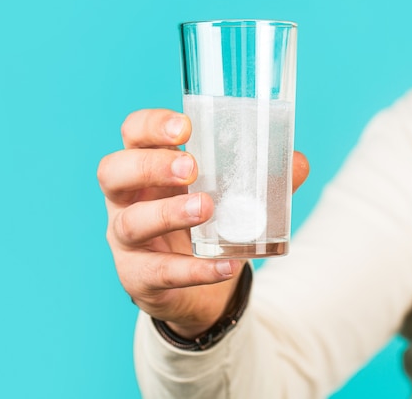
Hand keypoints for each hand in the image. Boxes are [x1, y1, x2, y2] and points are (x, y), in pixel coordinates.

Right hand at [97, 109, 309, 337]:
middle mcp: (127, 199)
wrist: (197, 285)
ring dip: (167, 213)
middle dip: (150, 165)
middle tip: (191, 167)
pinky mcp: (138, 278)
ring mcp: (126, 240)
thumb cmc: (205, 225)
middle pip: (113, 172)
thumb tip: (297, 162)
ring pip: (130, 223)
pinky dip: (193, 269)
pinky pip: (158, 273)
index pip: (133, 134)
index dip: (151, 126)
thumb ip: (260, 179)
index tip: (185, 126)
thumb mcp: (227, 196)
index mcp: (147, 167)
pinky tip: (225, 264)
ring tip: (206, 209)